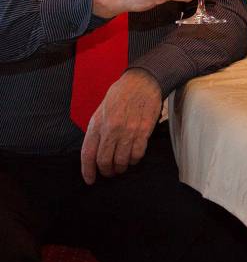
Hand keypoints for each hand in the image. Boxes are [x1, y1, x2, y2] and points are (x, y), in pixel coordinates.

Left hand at [80, 69, 161, 184]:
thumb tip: (95, 151)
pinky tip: (133, 157)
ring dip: (121, 167)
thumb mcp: (101, 111)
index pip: (88, 154)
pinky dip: (134, 160)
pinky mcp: (143, 130)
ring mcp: (128, 131)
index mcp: (97, 124)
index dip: (88, 171)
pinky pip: (137, 154)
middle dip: (107, 171)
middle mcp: (111, 129)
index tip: (91, 180)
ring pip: (121, 160)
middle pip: (104, 161)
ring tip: (122, 166)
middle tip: (110, 172)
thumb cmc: (120, 95)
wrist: (142, 82)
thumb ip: (97, 130)